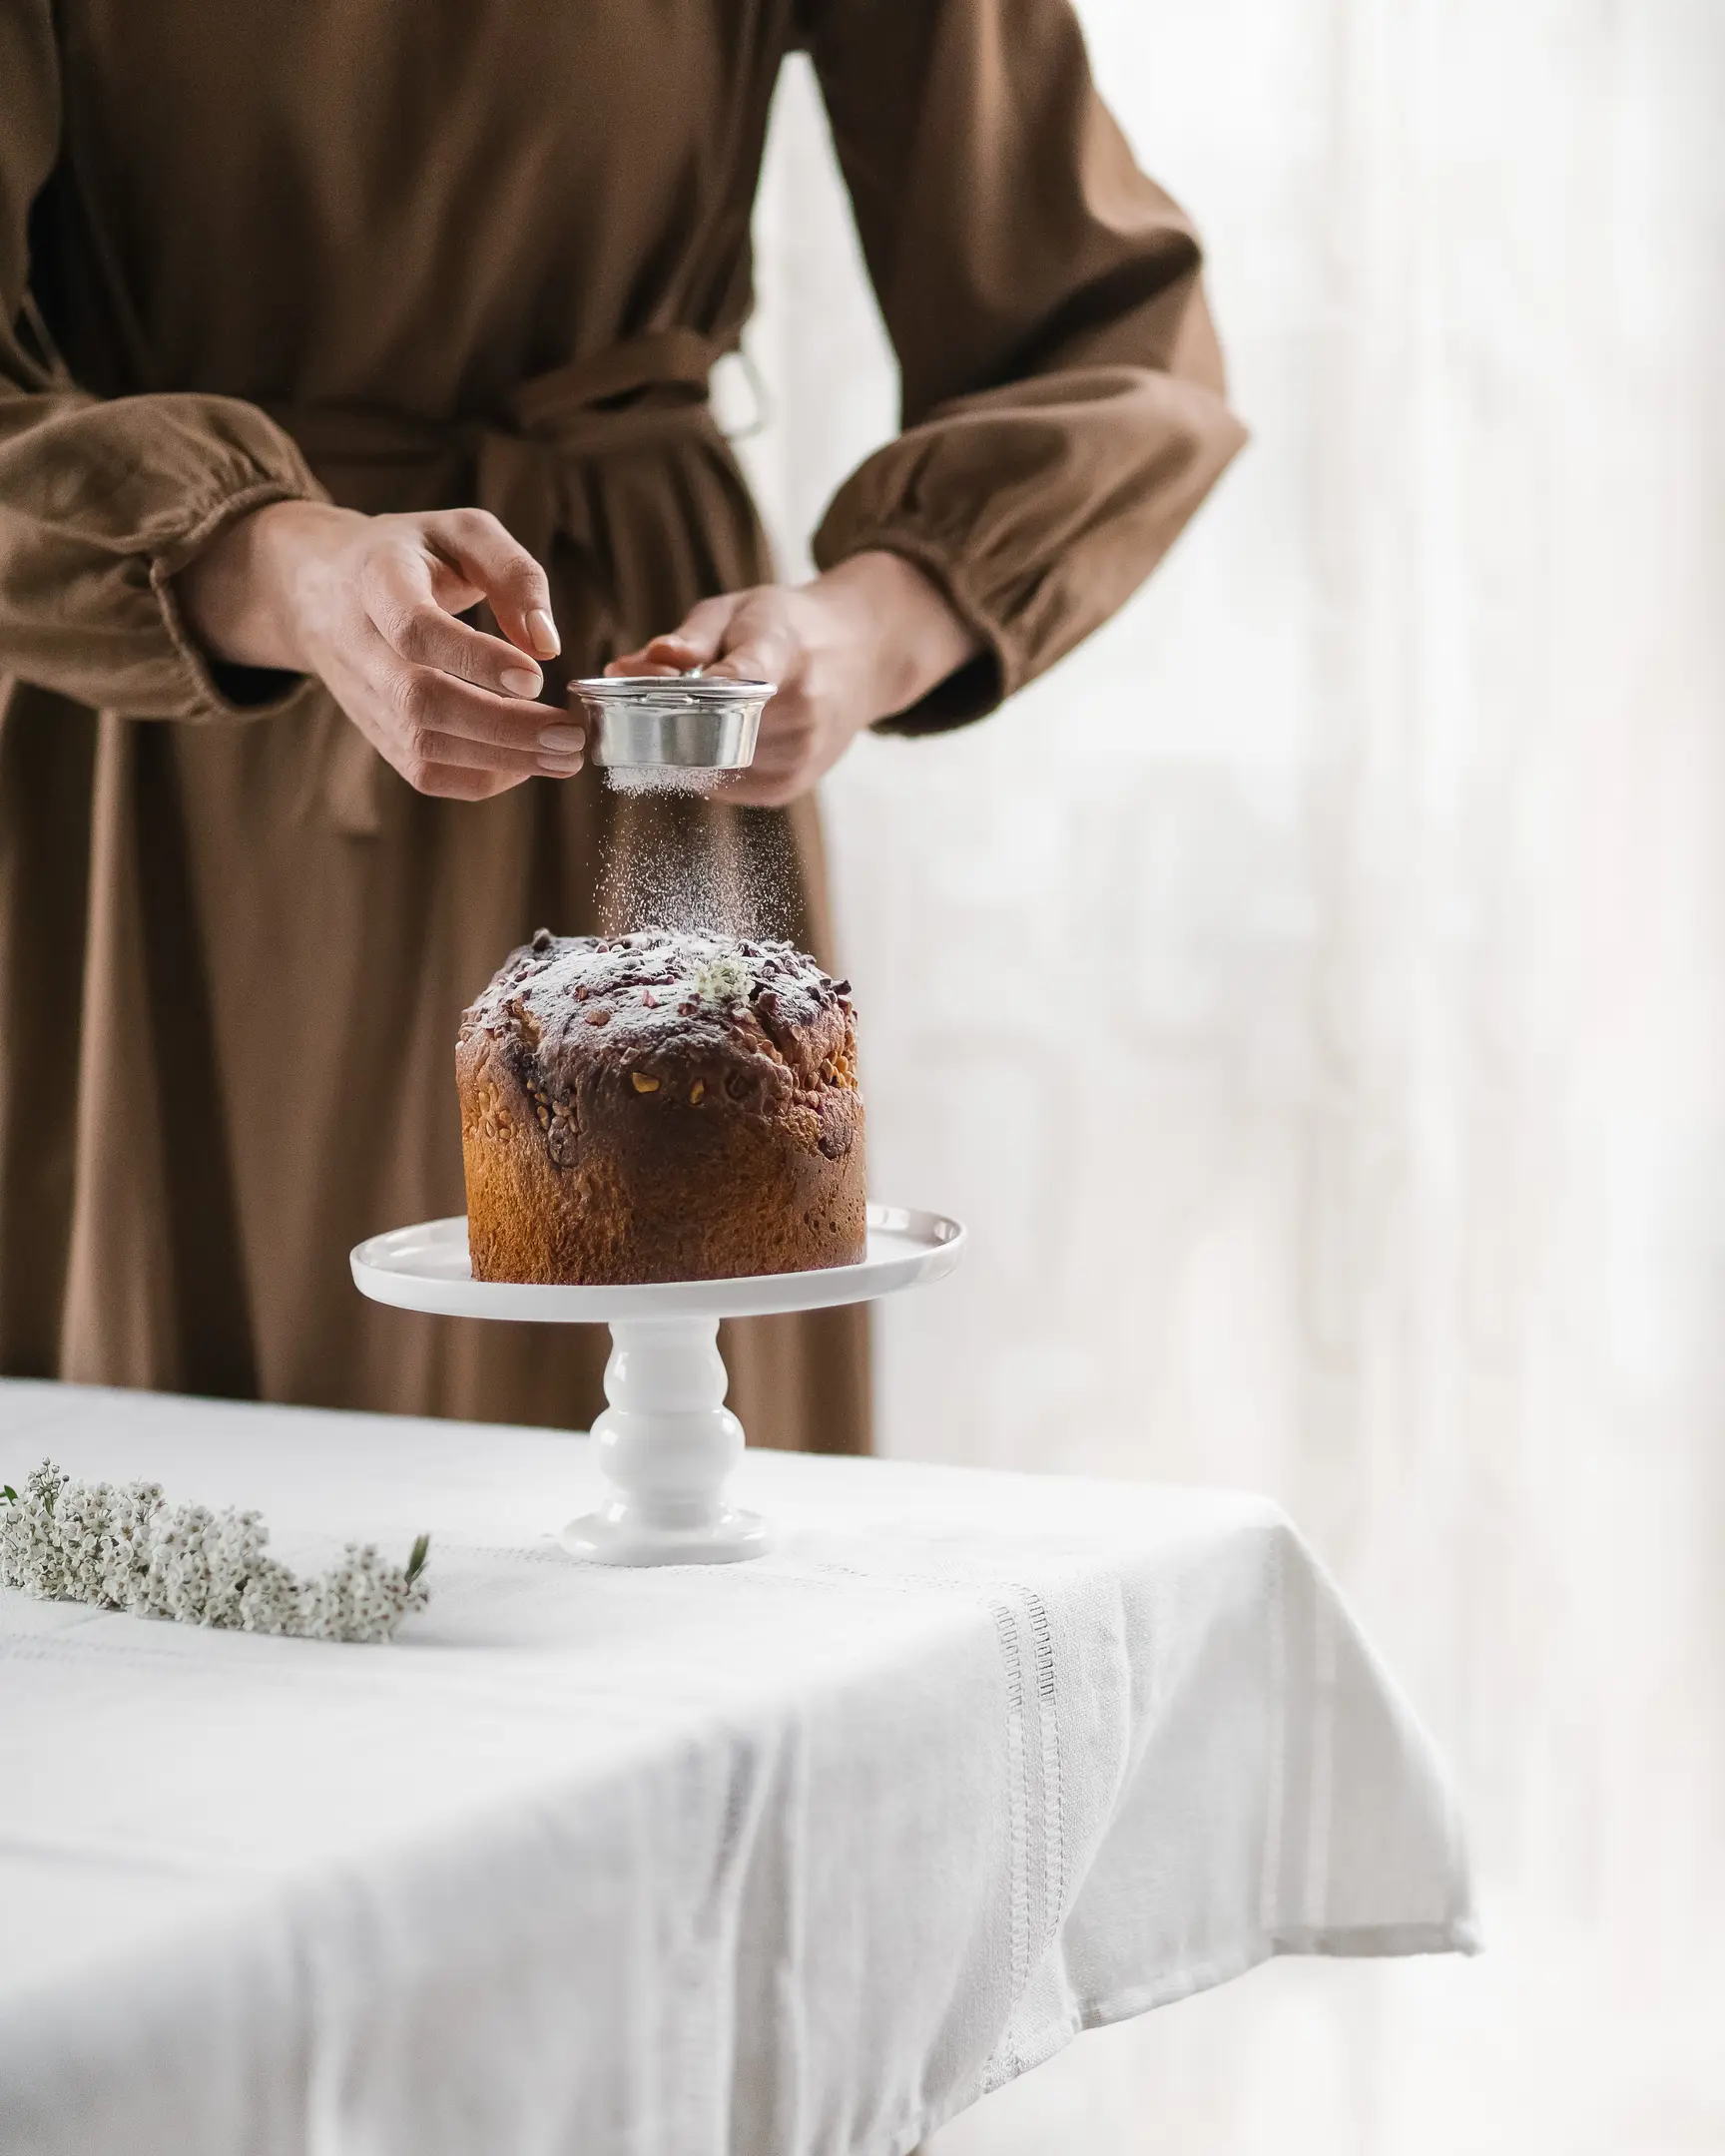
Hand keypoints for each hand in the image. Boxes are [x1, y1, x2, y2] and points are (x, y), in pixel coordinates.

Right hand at [176, 501, 583, 799]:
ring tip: (565, 757)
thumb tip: (547, 643)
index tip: (536, 677)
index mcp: (377, 580)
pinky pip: (424, 773)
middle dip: (503, 726)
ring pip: (423, 747)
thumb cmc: (411, 554)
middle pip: (420, 701)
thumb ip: (512, 573)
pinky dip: (480, 779)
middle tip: (570, 735)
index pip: (416, 630)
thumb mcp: (462, 532)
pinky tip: (526, 764)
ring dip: (502, 760)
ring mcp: (364, 696)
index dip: (474, 659)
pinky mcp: (376, 732)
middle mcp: (360, 644)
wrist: (320, 586)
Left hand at [605, 550, 980, 806]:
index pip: (744, 675)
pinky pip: (723, 783)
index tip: (655, 675)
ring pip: (708, 762)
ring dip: (685, 743)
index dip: (694, 685)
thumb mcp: (741, 610)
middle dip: (666, 717)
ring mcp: (799, 754)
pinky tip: (721, 735)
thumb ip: (689, 638)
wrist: (864, 656)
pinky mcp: (790, 785)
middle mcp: (801, 709)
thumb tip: (625, 667)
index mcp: (785, 651)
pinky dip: (708, 762)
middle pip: (707, 728)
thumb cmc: (789, 628)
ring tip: (697, 712)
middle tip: (647, 699)